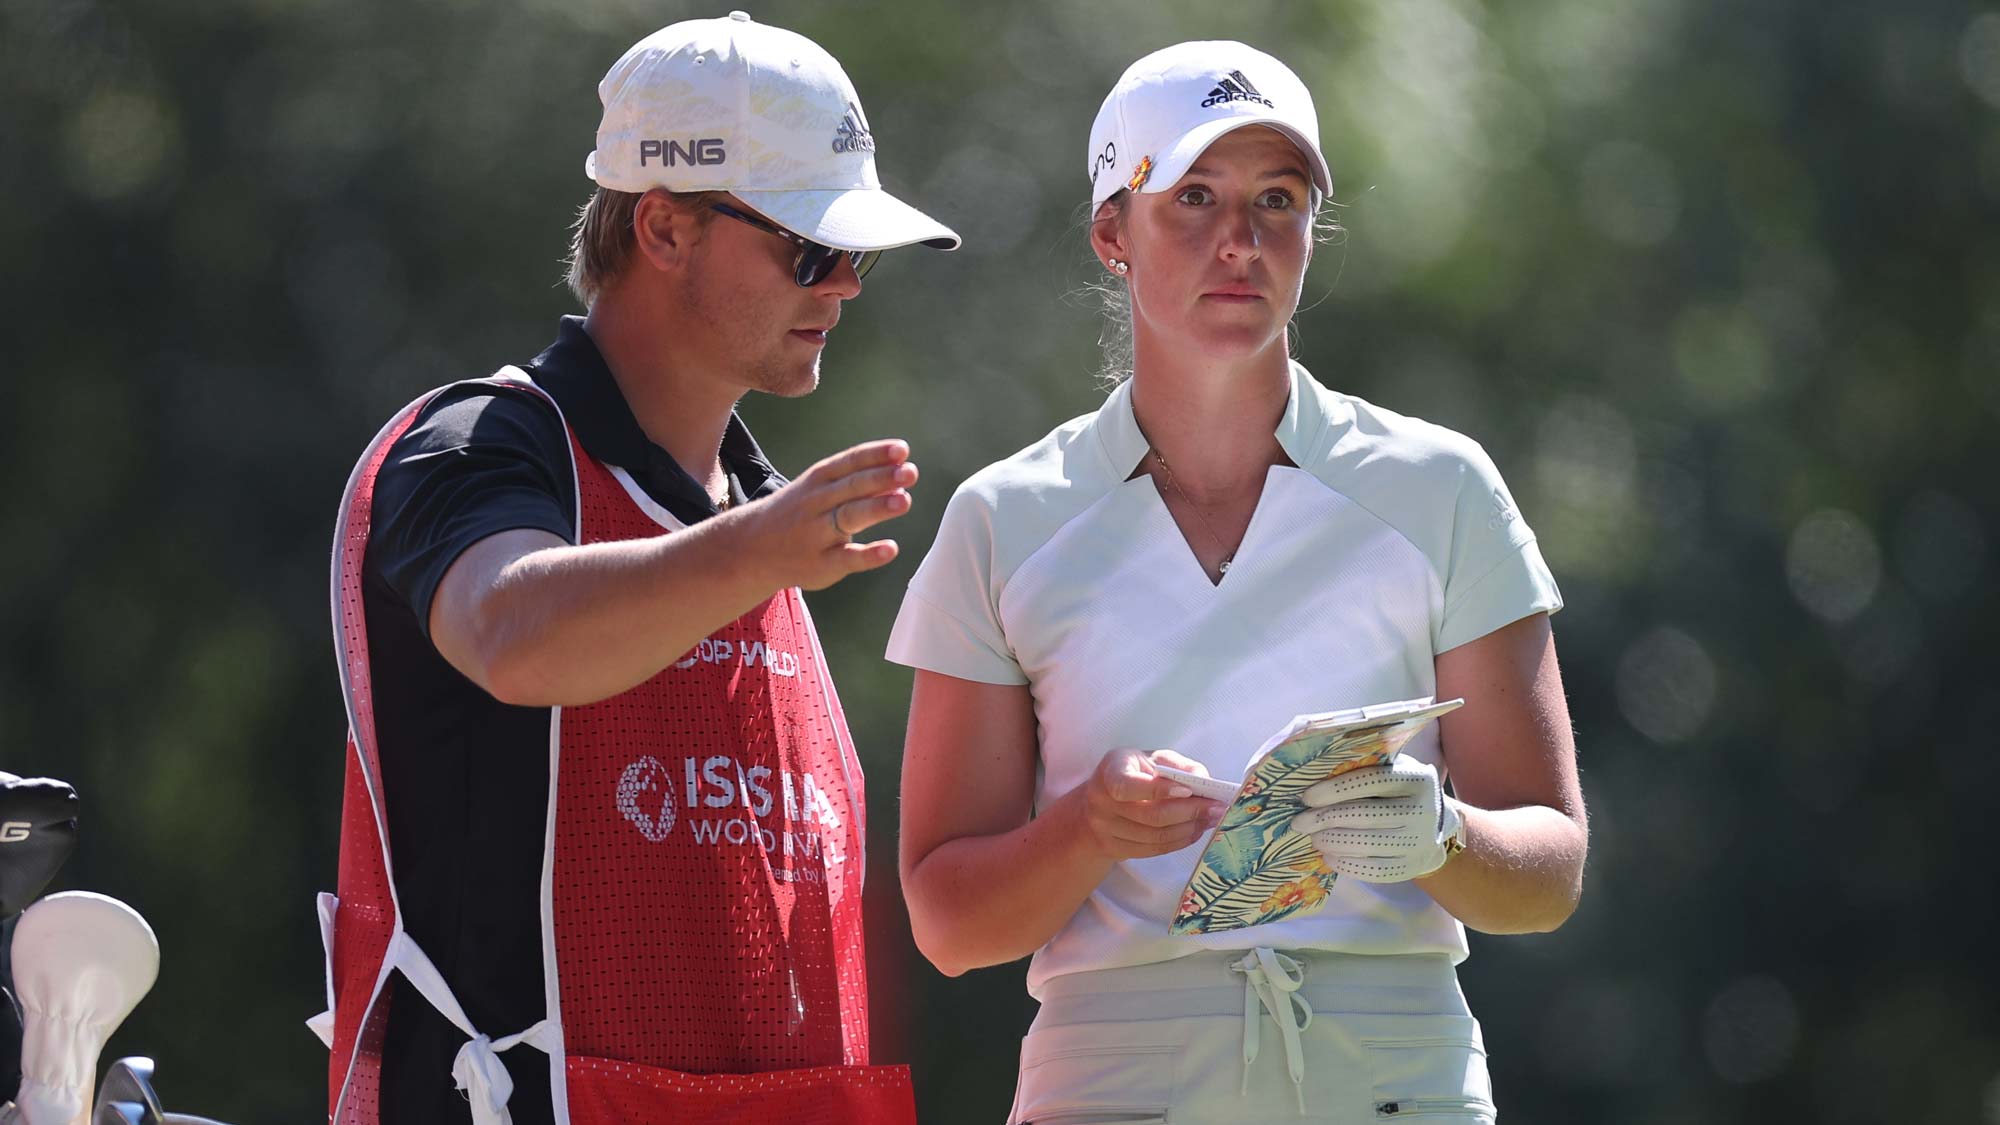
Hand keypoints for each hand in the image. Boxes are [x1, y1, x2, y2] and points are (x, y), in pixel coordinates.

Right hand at [735, 439, 917, 590]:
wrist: (751, 548)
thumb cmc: (798, 513)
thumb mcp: (818, 489)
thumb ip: (857, 482)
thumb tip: (901, 478)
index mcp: (818, 480)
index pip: (849, 462)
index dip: (876, 455)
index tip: (903, 450)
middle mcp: (817, 503)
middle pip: (852, 487)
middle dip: (882, 478)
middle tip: (910, 472)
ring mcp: (817, 534)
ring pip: (849, 518)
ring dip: (877, 508)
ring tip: (904, 500)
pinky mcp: (821, 564)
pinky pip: (847, 558)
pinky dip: (869, 554)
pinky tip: (890, 549)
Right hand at [1075, 749, 1224, 860]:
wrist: (1097, 804)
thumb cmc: (1133, 774)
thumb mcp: (1151, 759)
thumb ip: (1178, 766)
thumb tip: (1203, 780)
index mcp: (1111, 770)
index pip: (1129, 785)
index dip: (1160, 790)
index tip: (1190, 790)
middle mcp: (1101, 800)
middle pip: (1151, 815)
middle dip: (1190, 812)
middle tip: (1217, 808)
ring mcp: (1104, 828)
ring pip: (1156, 836)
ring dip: (1189, 829)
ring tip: (1210, 820)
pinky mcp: (1113, 848)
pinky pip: (1152, 850)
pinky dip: (1179, 842)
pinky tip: (1194, 832)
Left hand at [1289, 758, 1463, 881]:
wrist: (1435, 824)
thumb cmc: (1398, 791)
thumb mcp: (1391, 769)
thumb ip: (1363, 766)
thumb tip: (1314, 771)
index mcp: (1417, 779)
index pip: (1373, 780)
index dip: (1337, 789)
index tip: (1308, 797)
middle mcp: (1424, 811)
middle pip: (1367, 815)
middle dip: (1327, 819)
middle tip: (1300, 822)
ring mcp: (1420, 842)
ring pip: (1368, 845)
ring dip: (1333, 842)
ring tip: (1314, 838)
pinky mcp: (1412, 867)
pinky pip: (1374, 871)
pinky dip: (1347, 865)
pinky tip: (1329, 857)